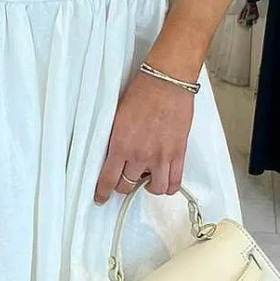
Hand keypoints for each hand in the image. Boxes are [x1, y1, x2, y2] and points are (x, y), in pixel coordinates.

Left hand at [94, 69, 194, 203]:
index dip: (103, 192)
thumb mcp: (117, 116)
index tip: (101, 198)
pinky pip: (174, 181)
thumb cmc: (142, 92)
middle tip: (124, 179)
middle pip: (127, 185)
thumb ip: (116, 139)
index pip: (108, 178)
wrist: (167, 82)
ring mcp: (161, 156)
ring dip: (147, 187)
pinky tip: (163, 180)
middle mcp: (140, 155)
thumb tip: (113, 154)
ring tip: (146, 179)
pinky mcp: (178, 153)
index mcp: (121, 145)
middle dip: (123, 186)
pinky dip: (168, 186)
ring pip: (153, 189)